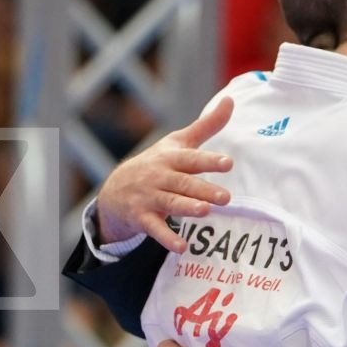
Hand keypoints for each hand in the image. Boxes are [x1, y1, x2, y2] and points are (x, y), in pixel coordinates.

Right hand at [95, 97, 235, 249]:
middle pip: (183, 183)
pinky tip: (182, 246)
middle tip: (226, 198)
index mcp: (170, 158)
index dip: (209, 160)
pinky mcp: (142, 218)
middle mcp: (159, 176)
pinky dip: (167, 238)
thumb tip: (231, 100)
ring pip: (170, 203)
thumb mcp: (177, 143)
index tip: (228, 163)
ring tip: (205, 212)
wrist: (115, 191)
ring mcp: (149, 197)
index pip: (191, 159)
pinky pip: (155, 228)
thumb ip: (206, 125)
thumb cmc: (156, 164)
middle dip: (203, 190)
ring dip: (186, 208)